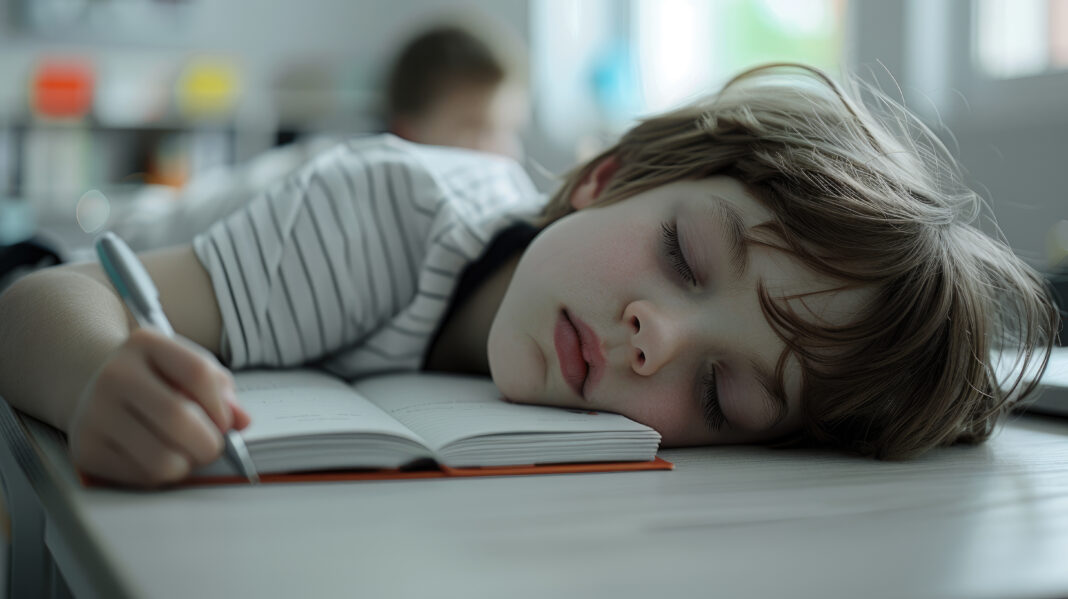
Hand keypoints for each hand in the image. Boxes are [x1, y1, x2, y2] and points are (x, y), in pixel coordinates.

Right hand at [69, 328, 250, 487]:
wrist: (94, 386)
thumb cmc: (157, 379)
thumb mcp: (188, 368)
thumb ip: (221, 391)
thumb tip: (242, 422)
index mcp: (145, 343)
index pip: (197, 373)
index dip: (222, 406)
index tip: (226, 422)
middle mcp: (114, 375)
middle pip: (178, 418)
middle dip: (210, 443)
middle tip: (213, 446)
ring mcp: (95, 413)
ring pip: (163, 459)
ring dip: (187, 463)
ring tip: (185, 451)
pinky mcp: (86, 449)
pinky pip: (143, 477)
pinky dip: (163, 475)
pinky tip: (158, 456)